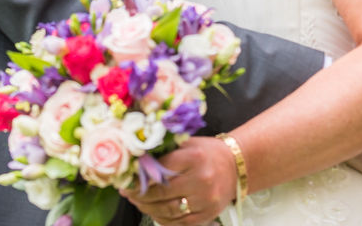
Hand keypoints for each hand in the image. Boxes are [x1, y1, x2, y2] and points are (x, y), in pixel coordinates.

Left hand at [122, 137, 236, 224]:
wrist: (235, 166)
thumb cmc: (205, 153)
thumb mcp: (187, 144)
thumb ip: (164, 151)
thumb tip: (134, 159)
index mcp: (194, 157)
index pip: (160, 169)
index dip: (139, 175)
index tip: (126, 177)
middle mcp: (201, 179)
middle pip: (161, 192)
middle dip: (139, 193)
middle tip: (126, 191)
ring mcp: (205, 200)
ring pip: (167, 210)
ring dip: (146, 207)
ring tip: (136, 200)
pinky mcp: (207, 216)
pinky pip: (178, 223)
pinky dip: (161, 219)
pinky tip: (152, 210)